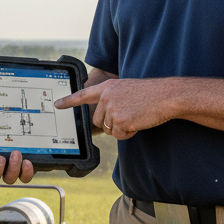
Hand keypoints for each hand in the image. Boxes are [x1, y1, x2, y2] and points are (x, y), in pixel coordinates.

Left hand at [55, 77, 175, 139]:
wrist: (166, 96)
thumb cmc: (151, 94)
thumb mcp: (127, 90)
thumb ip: (112, 99)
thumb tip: (105, 118)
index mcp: (107, 88)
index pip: (83, 94)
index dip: (69, 101)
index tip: (57, 104)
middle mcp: (107, 97)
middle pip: (98, 121)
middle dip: (111, 124)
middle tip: (129, 116)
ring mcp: (112, 109)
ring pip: (109, 129)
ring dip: (121, 128)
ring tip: (136, 116)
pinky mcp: (120, 121)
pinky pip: (119, 136)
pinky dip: (128, 134)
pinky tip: (138, 123)